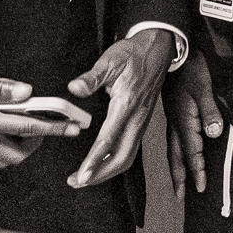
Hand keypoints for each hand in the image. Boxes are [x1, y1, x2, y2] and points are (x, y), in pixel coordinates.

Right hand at [0, 67, 76, 169]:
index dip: (52, 127)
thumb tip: (25, 93)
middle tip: (43, 123)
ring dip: (20, 146)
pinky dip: (3, 149)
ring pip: (4, 158)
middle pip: (18, 153)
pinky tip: (0, 132)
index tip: (72, 126)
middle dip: (36, 142)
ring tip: (23, 127)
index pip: (25, 127)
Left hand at [64, 31, 173, 191]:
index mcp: (127, 105)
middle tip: (77, 181)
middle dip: (99, 175)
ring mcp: (141, 124)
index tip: (82, 175)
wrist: (158, 50)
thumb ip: (92, 77)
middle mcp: (136, 119)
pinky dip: (114, 163)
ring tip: (85, 178)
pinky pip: (129, 151)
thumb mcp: (110, 60)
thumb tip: (75, 88)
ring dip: (106, 172)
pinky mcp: (141, 124)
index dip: (95, 161)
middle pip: (122, 159)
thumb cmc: (133, 54)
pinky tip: (100, 165)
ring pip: (127, 158)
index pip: (109, 140)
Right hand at [166, 58, 223, 197]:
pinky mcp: (174, 113)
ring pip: (173, 150)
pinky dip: (176, 153)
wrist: (174, 52)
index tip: (200, 189)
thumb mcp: (204, 88)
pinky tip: (179, 154)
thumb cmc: (191, 68)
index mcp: (184, 121)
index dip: (196, 171)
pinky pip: (174, 140)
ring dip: (176, 167)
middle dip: (179, 177)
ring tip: (178, 182)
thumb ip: (210, 111)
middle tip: (180, 197)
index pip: (191, 152)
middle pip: (177, 157)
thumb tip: (214, 134)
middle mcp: (176, 124)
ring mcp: (173, 119)